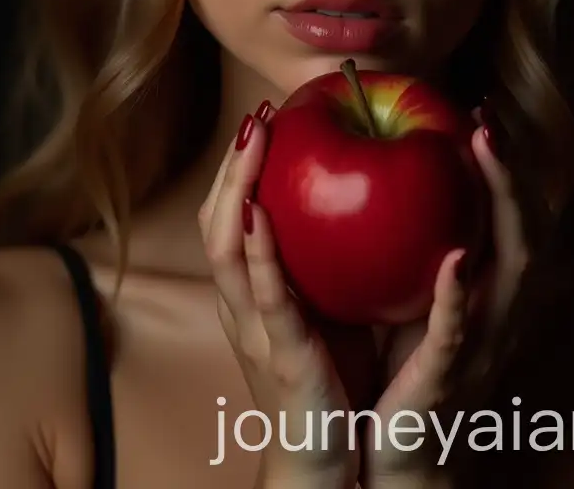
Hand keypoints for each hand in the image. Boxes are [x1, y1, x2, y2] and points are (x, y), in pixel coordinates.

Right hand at [198, 104, 361, 488]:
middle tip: (257, 118)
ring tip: (254, 144)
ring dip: (235, 191)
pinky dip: (259, 256)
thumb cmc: (334, 380)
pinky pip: (266, 301)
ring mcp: (255, 332)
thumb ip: (327, 260)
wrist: (327, 463)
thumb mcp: (326, 307)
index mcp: (252, 294)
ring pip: (225, 252)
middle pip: (216, 224)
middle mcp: (242, 307)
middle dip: (232, 167)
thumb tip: (357, 195)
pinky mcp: (281, 358)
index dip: (239, 168)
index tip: (264, 120)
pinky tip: (261, 216)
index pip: (230, 217)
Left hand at [363, 118, 528, 483]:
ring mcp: (475, 338)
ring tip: (484, 153)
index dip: (493, 165)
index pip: (491, 214)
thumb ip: (395, 244)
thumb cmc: (389, 364)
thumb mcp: (393, 293)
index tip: (477, 111)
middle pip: (513, 227)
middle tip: (487, 121)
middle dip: (506, 172)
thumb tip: (364, 176)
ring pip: (503, 266)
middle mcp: (486, 305)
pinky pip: (459, 330)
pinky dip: (460, 296)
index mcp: (472, 284)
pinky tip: (455, 258)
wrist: (386, 449)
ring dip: (499, 207)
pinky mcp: (447, 374)